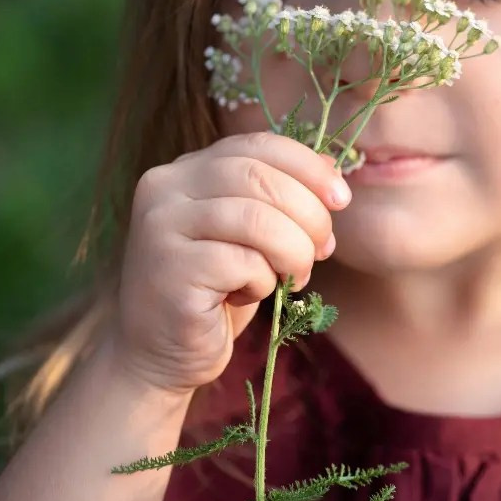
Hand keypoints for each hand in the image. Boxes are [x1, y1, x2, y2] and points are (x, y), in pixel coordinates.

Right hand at [113, 132, 350, 393]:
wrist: (159, 355)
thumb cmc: (214, 292)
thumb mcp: (251, 235)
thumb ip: (278, 196)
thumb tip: (332, 166)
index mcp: (184, 171)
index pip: (257, 145)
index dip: (308, 166)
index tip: (341, 199)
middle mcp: (164, 188)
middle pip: (259, 177)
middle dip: (309, 213)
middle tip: (323, 248)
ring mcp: (160, 227)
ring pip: (257, 219)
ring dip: (294, 251)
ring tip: (295, 276)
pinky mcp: (169, 270)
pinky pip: (242, 262)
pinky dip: (263, 281)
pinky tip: (249, 294)